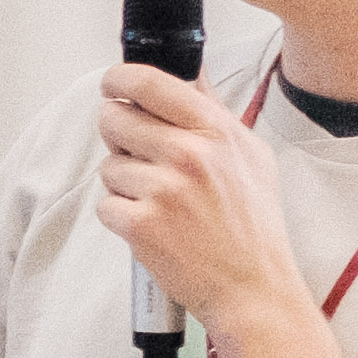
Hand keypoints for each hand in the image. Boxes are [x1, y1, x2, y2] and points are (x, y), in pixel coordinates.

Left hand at [97, 61, 304, 335]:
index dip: (120, 79)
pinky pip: (105, 204)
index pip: (150, 82)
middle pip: (115, 119)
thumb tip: (190, 72)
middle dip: (118, 135)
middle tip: (138, 156)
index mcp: (216, 131)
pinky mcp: (141, 224)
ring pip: (108, 165)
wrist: (252, 286)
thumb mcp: (250, 155)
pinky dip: (121, 217)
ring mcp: (163, 189)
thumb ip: (214, 111)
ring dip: (123, 182)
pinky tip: (152, 225)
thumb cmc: (253, 224)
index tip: (114, 85)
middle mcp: (189, 154)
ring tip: (159, 201)